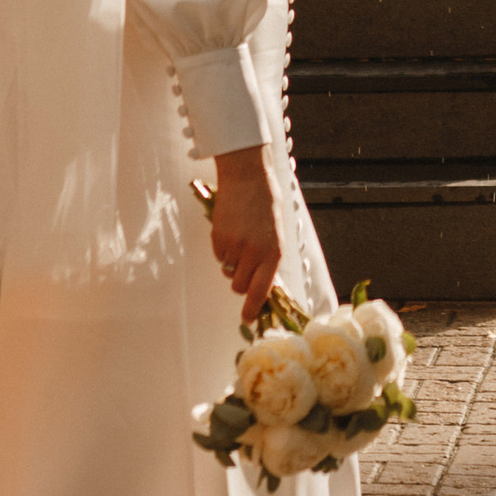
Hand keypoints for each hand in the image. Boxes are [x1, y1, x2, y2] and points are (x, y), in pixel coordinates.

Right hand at [205, 145, 283, 320]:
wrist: (247, 176)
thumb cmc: (266, 203)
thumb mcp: (277, 233)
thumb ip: (270, 259)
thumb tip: (263, 284)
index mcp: (274, 252)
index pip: (261, 291)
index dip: (253, 308)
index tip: (247, 319)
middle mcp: (254, 253)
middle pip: (240, 287)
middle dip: (241, 282)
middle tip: (244, 266)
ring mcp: (234, 246)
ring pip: (228, 272)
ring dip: (232, 264)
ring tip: (240, 240)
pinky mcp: (218, 238)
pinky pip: (218, 256)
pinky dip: (223, 250)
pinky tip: (231, 231)